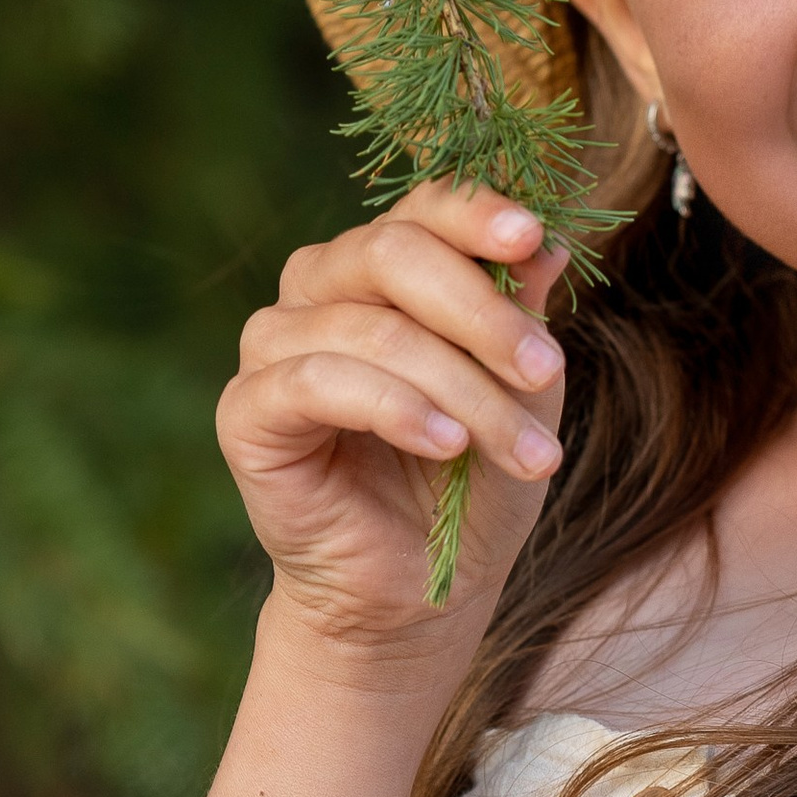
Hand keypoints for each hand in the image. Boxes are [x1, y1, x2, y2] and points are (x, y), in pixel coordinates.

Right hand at [218, 184, 571, 672]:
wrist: (420, 589)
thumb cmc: (472, 481)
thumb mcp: (523, 395)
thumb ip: (524, 317)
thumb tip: (549, 245)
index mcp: (382, 267)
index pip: (423, 208)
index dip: (476, 213)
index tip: (532, 238)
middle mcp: (318, 289)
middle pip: (393, 253)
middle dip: (482, 313)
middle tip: (545, 371)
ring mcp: (274, 346)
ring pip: (373, 331)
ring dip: (463, 390)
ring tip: (524, 451)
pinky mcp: (247, 411)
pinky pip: (319, 384)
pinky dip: (395, 409)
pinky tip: (445, 444)